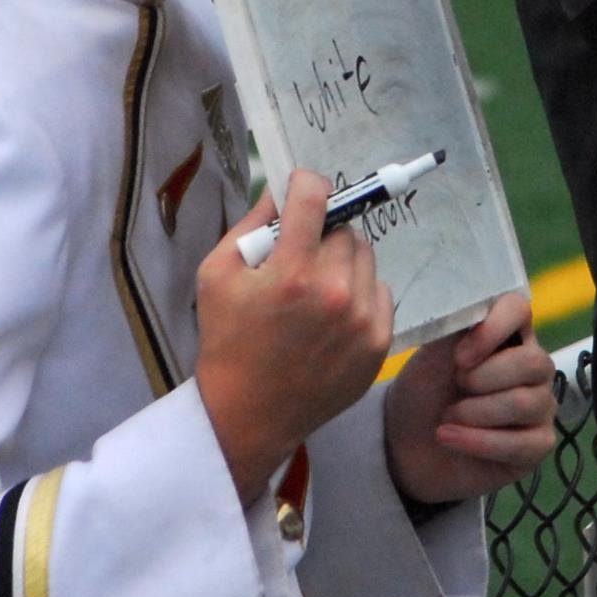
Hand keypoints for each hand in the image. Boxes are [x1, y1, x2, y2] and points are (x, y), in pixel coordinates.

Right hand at [196, 170, 394, 506]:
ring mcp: (362, 319)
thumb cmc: (227, 340)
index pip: (314, 196)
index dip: (305, 183)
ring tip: (316, 288)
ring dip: (343, 261)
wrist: (249, 414)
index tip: (301, 187)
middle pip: (343, 229)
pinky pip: (380, 292)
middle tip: (300, 256)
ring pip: (364, 257)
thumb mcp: (216, 274)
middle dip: (321, 234)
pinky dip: (360, 293)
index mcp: (291, 272)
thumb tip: (281, 190)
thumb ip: (250, 224)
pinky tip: (333, 314)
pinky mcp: (379, 343)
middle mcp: (334, 292)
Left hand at [383, 291, 556, 509]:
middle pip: (533, 362)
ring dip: (476, 412)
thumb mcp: (431, 354)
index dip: (494, 329)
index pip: (519, 310)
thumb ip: (455, 326)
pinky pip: (522, 444)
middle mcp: (532, 367)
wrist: (408, 443)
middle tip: (454, 387)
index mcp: (508, 333)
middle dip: (484, 378)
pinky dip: (478, 442)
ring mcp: (540, 406)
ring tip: (446, 417)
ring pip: (525, 403)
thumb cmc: (425, 391)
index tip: (459, 356)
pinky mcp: (538, 445)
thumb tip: (471, 308)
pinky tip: (450, 438)